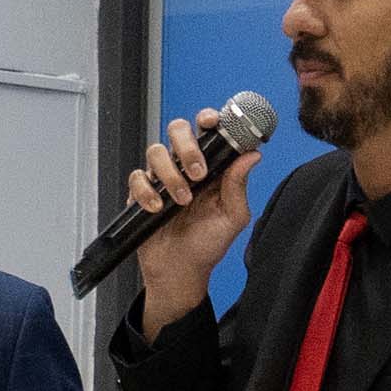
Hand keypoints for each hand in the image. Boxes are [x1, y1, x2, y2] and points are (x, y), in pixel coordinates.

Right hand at [130, 111, 259, 336]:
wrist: (180, 272)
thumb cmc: (207, 245)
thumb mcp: (233, 218)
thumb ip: (239, 185)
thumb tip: (252, 155)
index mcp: (211, 167)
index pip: (208, 131)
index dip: (209, 119)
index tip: (212, 122)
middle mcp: (185, 167)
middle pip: (178, 130)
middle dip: (187, 146)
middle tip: (198, 173)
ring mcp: (162, 178)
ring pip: (156, 151)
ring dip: (170, 174)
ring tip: (182, 200)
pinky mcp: (142, 193)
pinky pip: (138, 177)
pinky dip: (147, 191)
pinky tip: (158, 208)